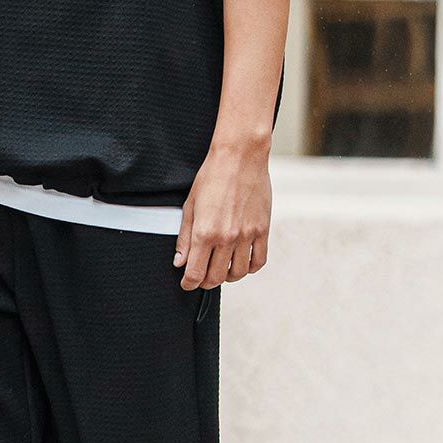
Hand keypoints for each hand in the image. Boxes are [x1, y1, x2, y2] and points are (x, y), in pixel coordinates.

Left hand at [173, 134, 271, 289]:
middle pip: (216, 278)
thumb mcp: (190, 206)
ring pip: (238, 273)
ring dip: (227, 276)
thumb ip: (184, 237)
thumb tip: (179, 262)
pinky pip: (258, 261)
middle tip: (201, 277)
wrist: (239, 158)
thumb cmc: (211, 177)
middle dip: (205, 282)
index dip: (189, 284)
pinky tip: (240, 262)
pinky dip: (249, 268)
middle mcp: (227, 237)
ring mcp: (247, 235)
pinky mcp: (262, 230)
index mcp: (205, 232)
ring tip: (220, 269)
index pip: (195, 273)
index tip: (186, 284)